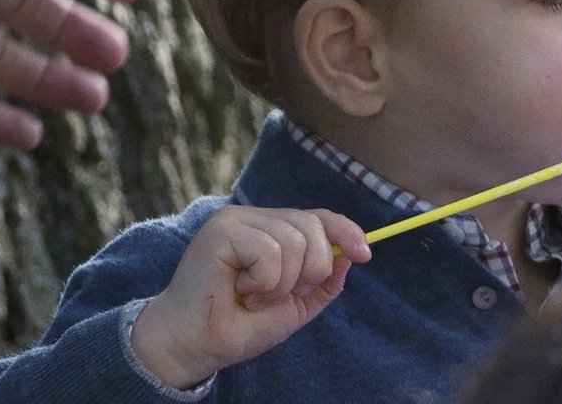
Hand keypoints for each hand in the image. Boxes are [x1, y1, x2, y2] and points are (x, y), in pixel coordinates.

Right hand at [130, 206, 371, 389]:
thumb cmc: (238, 325)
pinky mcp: (222, 230)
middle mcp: (255, 217)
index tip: (365, 254)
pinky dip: (265, 281)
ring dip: (282, 283)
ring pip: (294, 240)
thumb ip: (321, 283)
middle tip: (278, 296)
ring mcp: (237, 219)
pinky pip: (270, 250)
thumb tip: (349, 255)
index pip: (319, 216)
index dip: (347, 231)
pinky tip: (242, 290)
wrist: (196, 346)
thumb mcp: (292, 306)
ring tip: (255, 296)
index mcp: (272, 229)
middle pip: (314, 226)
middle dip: (311, 271)